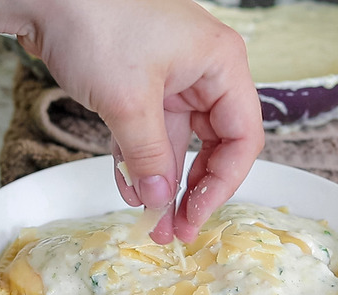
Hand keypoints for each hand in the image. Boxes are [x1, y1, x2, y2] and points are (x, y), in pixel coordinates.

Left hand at [17, 0, 263, 242]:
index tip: (196, 216)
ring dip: (161, 180)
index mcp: (221, 64)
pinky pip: (148, 132)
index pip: (242, 137)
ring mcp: (170, 78)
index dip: (222, 184)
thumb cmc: (95, 22)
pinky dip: (137, 159)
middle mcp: (202, 71)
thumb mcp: (128, 101)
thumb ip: (149, 157)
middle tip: (174, 228)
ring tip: (149, 218)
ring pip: (176, 142)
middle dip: (191, 188)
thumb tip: (161, 201)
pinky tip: (127, 187)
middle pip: (213, 144)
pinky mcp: (140, 85)